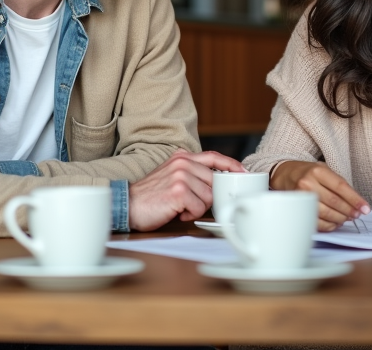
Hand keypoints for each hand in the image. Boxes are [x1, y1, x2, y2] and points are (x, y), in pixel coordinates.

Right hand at [129, 150, 244, 231]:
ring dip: (196, 208)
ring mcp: (181, 176)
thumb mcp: (173, 176)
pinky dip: (189, 214)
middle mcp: (183, 163)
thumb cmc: (152, 196)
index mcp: (182, 156)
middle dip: (205, 198)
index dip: (232, 165)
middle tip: (188, 202)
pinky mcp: (178, 192)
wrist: (128, 205)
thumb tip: (219, 181)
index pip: (214, 156)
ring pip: (208, 197)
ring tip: (178, 206)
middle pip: (214, 182)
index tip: (244, 173)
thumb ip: (193, 173)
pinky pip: (198, 208)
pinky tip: (175, 211)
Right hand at [269, 161, 370, 231]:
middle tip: (357, 214)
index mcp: (318, 171)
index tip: (365, 208)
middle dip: (350, 211)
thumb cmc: (308, 173)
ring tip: (347, 218)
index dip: (355, 199)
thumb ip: (339, 184)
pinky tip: (335, 222)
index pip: (341, 187)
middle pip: (335, 202)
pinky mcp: (298, 210)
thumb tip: (356, 202)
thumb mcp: (324, 169)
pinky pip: (317, 222)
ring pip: (327, 214)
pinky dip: (329, 225)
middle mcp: (308, 183)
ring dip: (341, 219)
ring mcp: (301, 198)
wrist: (285, 175)